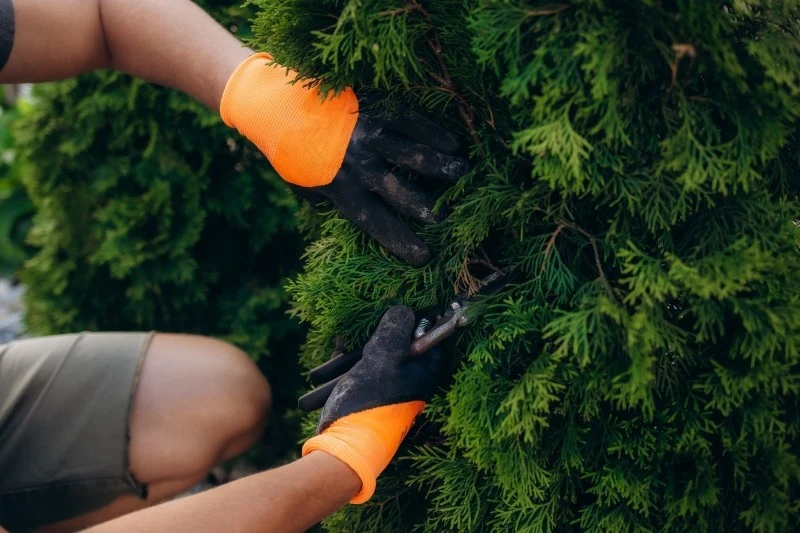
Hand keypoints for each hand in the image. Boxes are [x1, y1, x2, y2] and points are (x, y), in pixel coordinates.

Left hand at [220, 54, 468, 265]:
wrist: (276, 102)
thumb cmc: (290, 149)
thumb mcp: (302, 184)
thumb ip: (325, 201)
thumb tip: (339, 221)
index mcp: (340, 189)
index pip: (374, 222)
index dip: (399, 241)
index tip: (423, 258)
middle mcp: (358, 166)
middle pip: (398, 192)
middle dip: (424, 206)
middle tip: (446, 217)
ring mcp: (369, 136)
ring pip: (411, 155)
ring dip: (439, 166)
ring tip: (462, 174)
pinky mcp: (376, 110)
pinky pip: (410, 123)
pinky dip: (432, 134)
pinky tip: (453, 144)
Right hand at [302, 305, 442, 502]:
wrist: (347, 444)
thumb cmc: (369, 400)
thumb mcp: (382, 358)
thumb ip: (394, 329)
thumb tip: (404, 310)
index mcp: (424, 368)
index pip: (427, 331)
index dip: (412, 317)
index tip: (392, 309)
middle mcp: (412, 376)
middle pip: (396, 340)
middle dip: (371, 335)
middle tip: (361, 333)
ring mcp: (391, 385)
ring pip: (373, 354)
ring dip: (350, 355)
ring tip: (331, 358)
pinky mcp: (373, 393)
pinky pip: (361, 369)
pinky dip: (345, 365)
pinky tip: (327, 369)